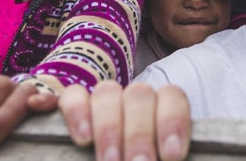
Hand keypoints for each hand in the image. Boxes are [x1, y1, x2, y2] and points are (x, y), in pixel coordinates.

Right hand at [59, 80, 190, 160]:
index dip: (172, 121)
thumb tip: (157, 157)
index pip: (171, 96)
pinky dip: (77, 112)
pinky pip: (73, 95)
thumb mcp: (155, 155)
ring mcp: (104, 100)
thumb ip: (157, 153)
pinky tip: (83, 138)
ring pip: (107, 92)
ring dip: (109, 128)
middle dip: (139, 134)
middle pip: (139, 95)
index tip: (172, 155)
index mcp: (162, 110)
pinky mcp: (72, 105)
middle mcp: (135, 99)